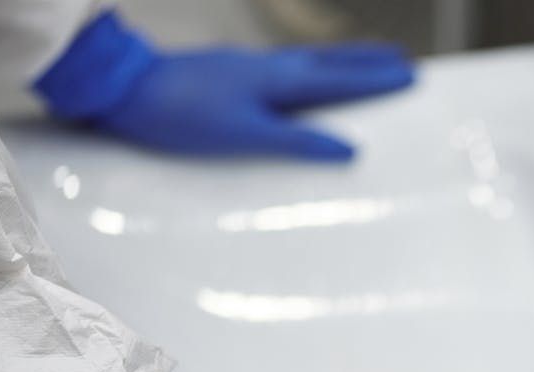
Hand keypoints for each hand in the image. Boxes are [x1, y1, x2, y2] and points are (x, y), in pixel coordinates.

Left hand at [35, 11, 413, 159]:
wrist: (122, 90)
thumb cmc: (180, 116)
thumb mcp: (244, 136)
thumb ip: (297, 143)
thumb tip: (348, 149)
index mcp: (279, 82)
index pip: (340, 81)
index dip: (376, 81)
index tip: (411, 77)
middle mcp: (269, 68)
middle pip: (330, 64)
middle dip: (368, 63)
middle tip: (401, 61)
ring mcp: (248, 67)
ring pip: (308, 62)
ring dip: (341, 62)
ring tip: (364, 62)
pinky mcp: (228, 72)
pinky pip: (286, 68)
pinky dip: (310, 70)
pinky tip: (302, 77)